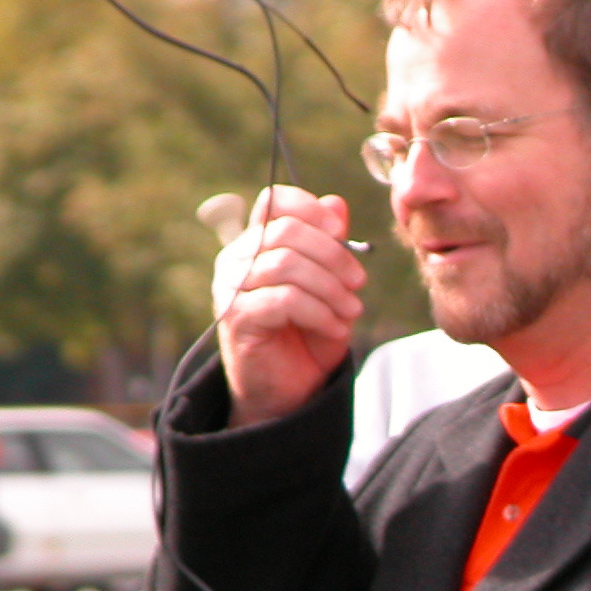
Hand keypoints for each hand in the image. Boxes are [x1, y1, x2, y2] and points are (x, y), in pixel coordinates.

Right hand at [214, 185, 366, 427]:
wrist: (290, 390)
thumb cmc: (308, 334)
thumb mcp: (330, 286)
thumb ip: (331, 246)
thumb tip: (336, 203)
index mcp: (257, 242)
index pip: (274, 201)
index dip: (310, 209)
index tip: (341, 231)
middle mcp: (237, 259)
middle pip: (286, 230)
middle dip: (333, 255)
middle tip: (358, 284)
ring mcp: (232, 287)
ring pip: (287, 264)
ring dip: (330, 288)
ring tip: (351, 311)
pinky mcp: (236, 317)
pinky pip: (284, 299)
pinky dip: (319, 312)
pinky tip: (335, 328)